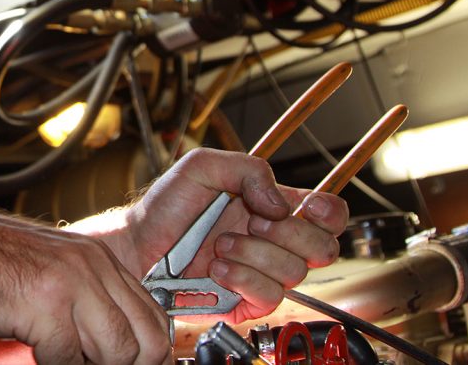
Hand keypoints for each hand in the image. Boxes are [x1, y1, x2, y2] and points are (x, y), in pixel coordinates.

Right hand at [0, 206, 172, 364]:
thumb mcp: (45, 272)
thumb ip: (83, 298)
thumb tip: (111, 342)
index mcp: (96, 256)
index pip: (152, 317)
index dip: (144, 355)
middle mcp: (91, 264)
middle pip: (148, 339)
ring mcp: (70, 283)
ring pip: (119, 353)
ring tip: (60, 362)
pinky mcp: (44, 305)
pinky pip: (71, 361)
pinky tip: (35, 358)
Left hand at [102, 148, 348, 323]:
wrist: (138, 245)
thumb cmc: (167, 206)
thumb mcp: (203, 166)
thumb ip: (249, 169)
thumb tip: (282, 203)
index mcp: (272, 206)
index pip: (328, 214)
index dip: (329, 213)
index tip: (307, 207)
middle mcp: (273, 240)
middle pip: (323, 247)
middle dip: (287, 232)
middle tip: (251, 221)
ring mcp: (263, 272)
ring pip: (294, 271)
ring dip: (254, 253)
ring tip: (220, 245)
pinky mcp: (249, 301)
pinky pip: (270, 295)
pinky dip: (243, 277)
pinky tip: (218, 268)